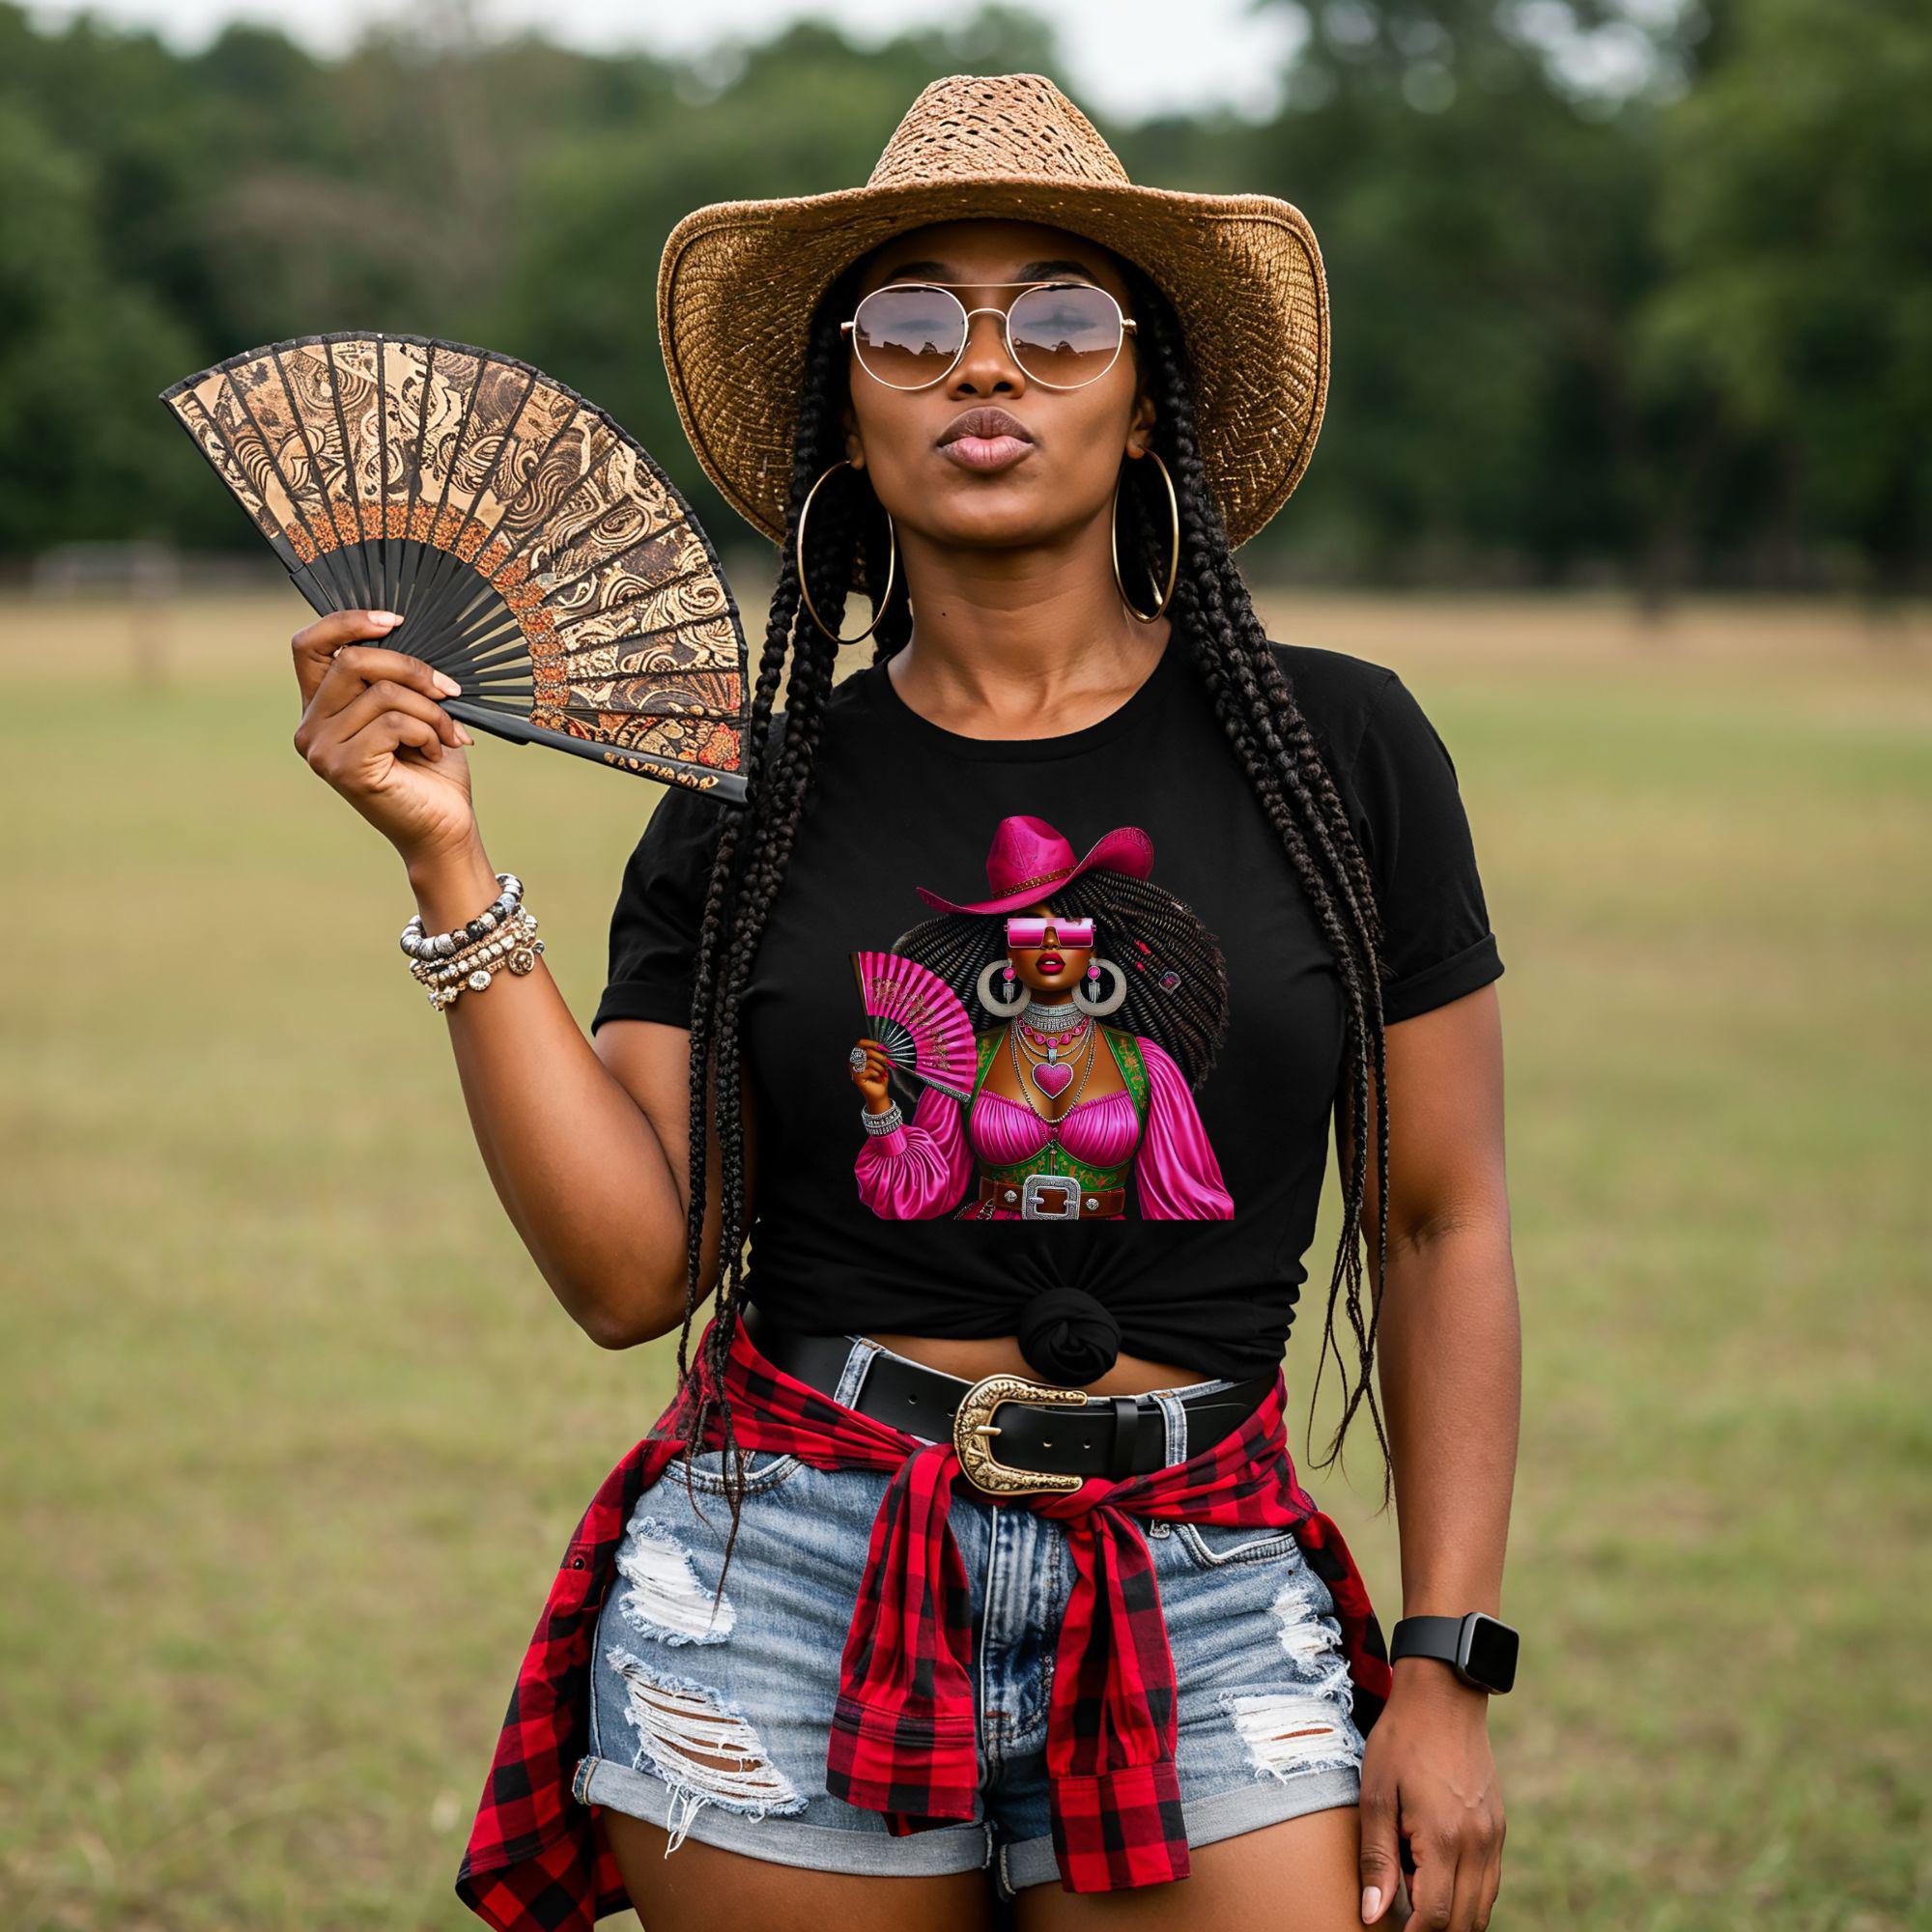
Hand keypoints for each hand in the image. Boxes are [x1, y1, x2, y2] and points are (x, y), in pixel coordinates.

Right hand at [289, 609, 475, 865]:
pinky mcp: (342, 767)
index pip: (309, 645)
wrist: (444, 827)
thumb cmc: (432, 769)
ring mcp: (321, 748)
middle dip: (412, 668)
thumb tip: (404, 631)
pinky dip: (428, 732)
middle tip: (449, 690)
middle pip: (353, 660)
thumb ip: (394, 677)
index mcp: (321, 707)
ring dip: (431, 710)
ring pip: (382, 693)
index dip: (348, 622)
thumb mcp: (412, 710)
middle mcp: (310, 726)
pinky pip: (393, 723)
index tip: (395, 621)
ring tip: (449, 734)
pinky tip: (435, 753)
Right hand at [849, 1037, 893, 1109]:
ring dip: (880, 1068)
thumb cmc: (880, 1076)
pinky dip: (878, 1074)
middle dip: (881, 1057)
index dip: (873, 1043)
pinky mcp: (856, 1078)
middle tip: (888, 1063)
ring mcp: (854, 1069)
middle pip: (868, 1052)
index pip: (861, 1042)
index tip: (884, 1049)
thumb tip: (883, 1048)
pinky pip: (870, 1071)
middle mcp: (854, 1061)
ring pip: (870, 1062)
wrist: (879, 1092)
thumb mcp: (881, 1062)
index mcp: (858, 1055)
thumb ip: (879, 1053)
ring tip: (883, 1073)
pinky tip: (879, 1078)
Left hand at [1359, 1665, 1504, 1930]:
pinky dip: (1470, 1897)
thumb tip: (1372, 1914)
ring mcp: (1493, 1836)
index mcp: (1445, 1838)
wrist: (1444, 1696)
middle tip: (1404, 1922)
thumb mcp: (1376, 1793)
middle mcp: (1478, 1844)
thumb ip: (1376, 1857)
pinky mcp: (1498, 1827)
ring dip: (1455, 1918)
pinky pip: (1490, 1881)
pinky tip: (1441, 1884)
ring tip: (1419, 1907)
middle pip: (1465, 1921)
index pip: (1436, 1916)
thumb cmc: (1402, 1739)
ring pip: (1483, 1906)